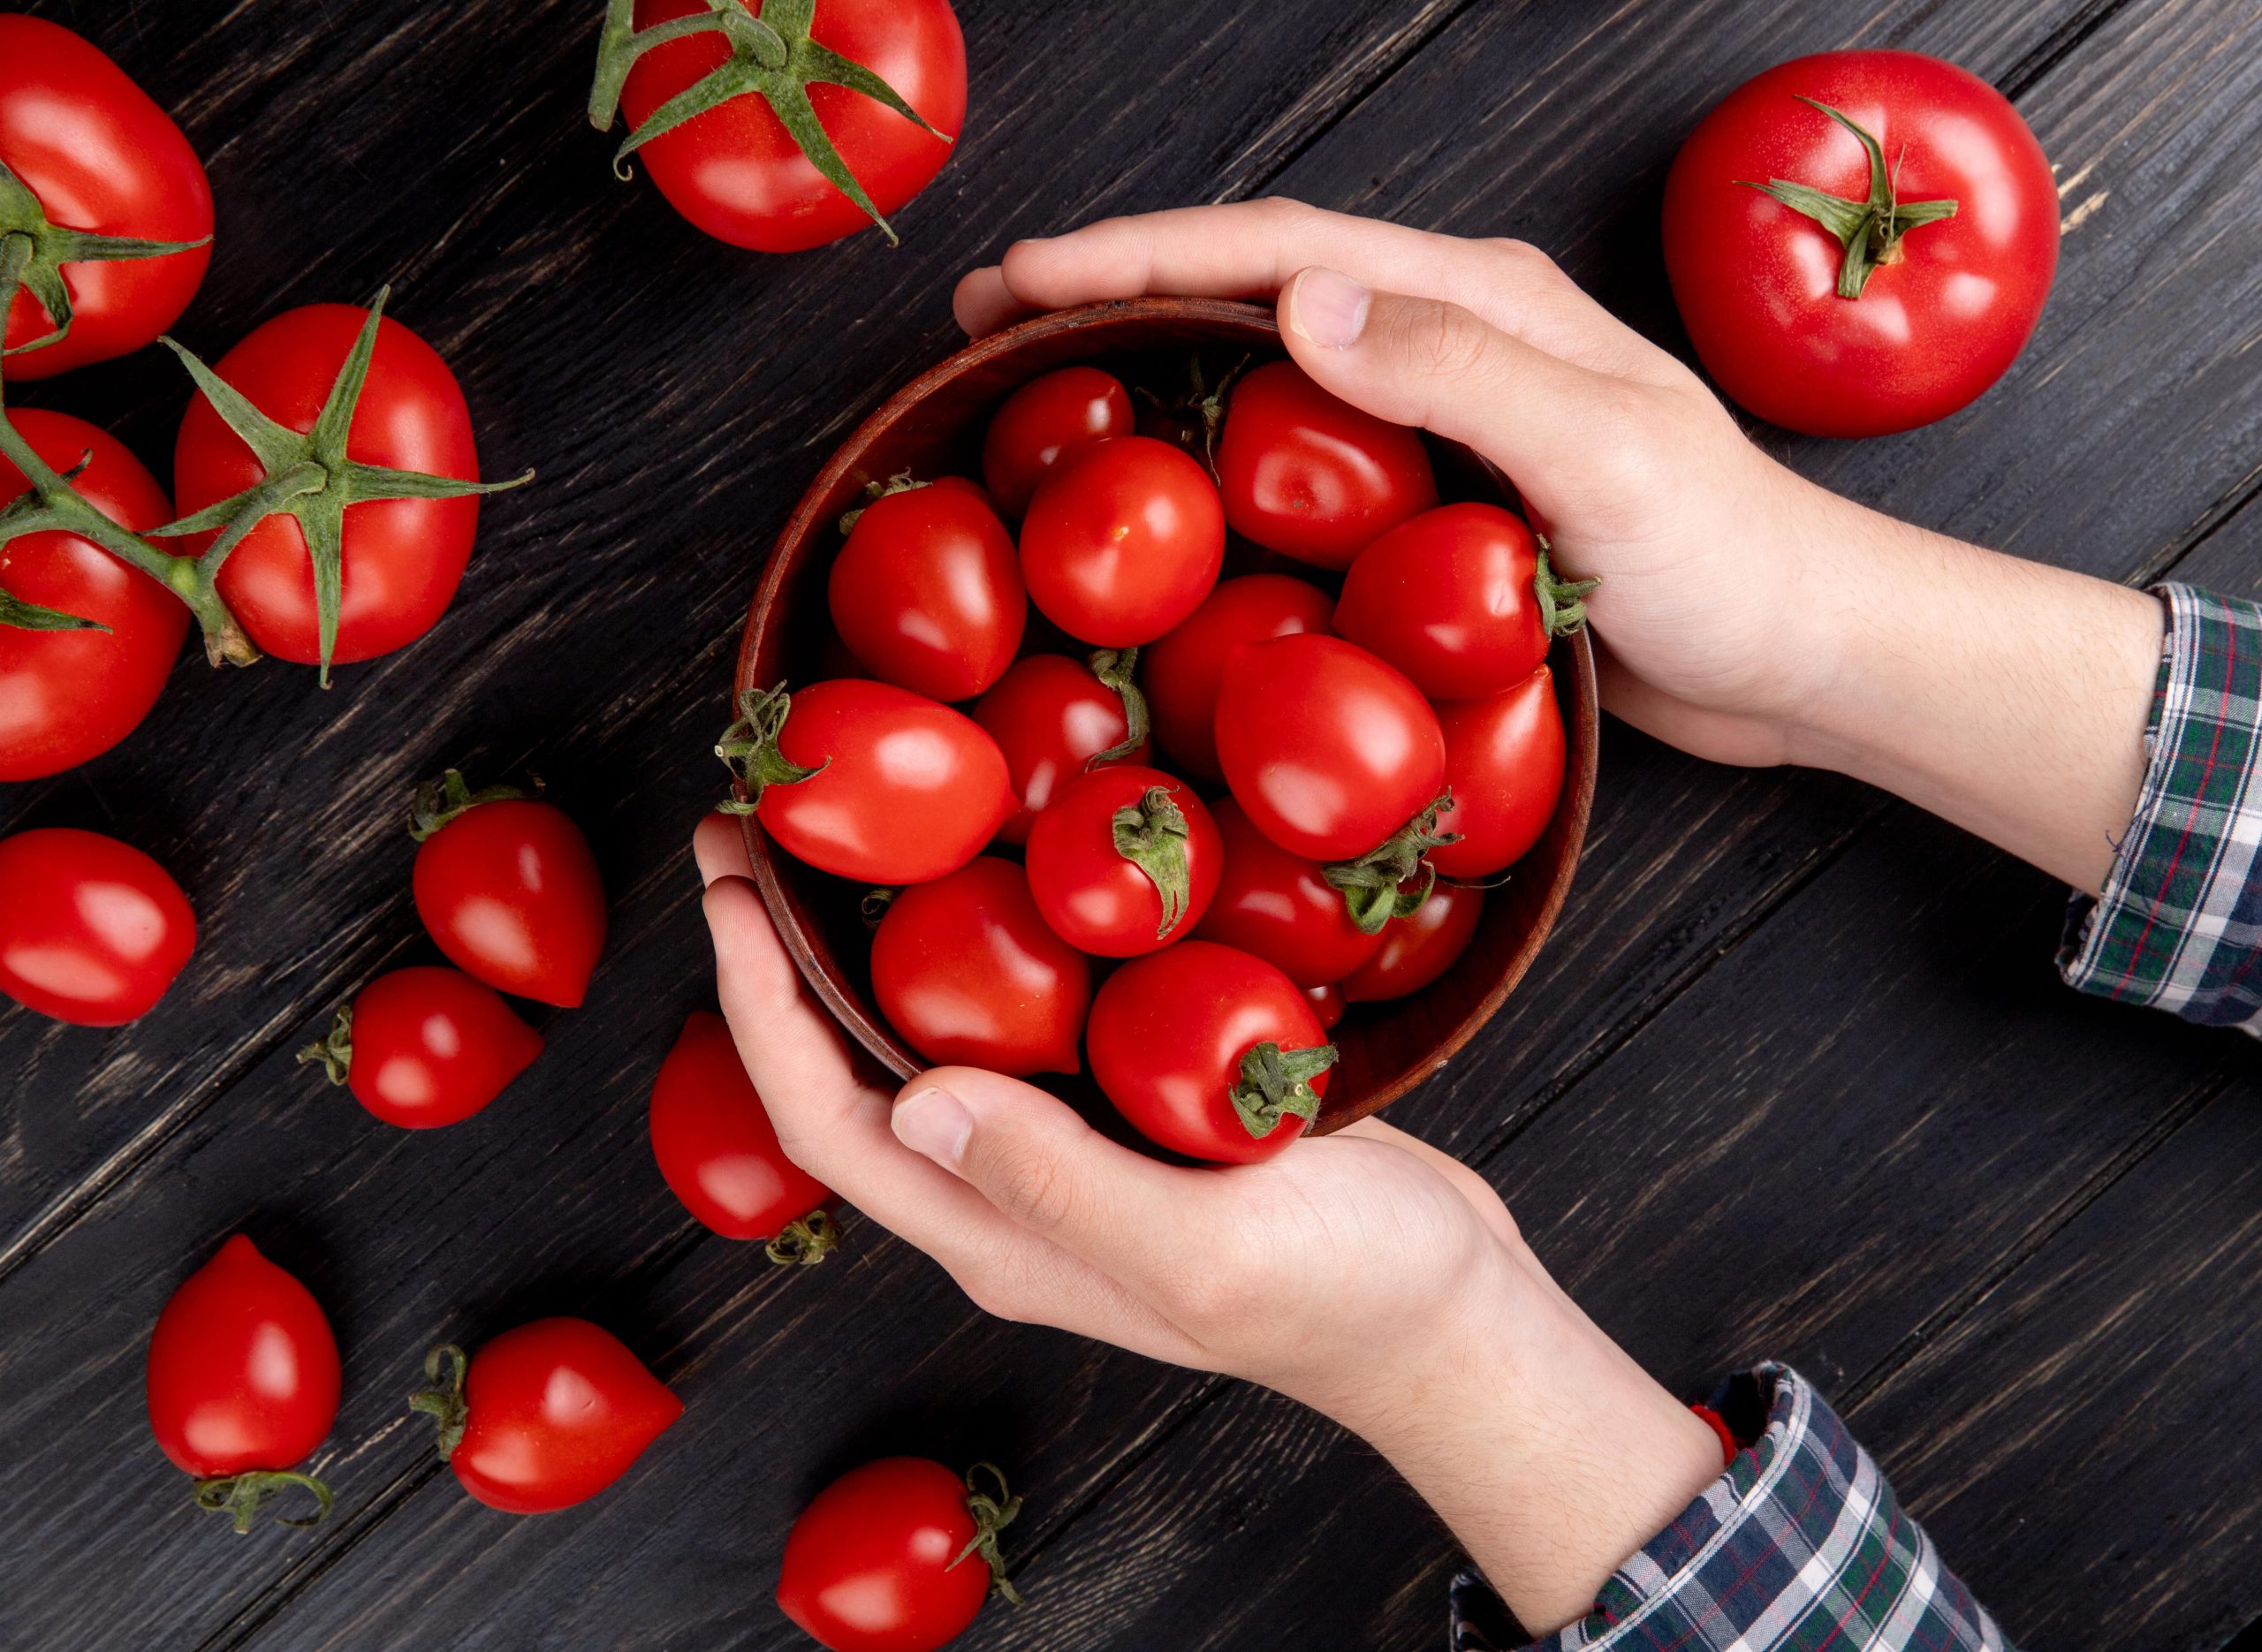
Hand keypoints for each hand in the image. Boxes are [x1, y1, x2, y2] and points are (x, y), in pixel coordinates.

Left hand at [694, 813, 1719, 1631]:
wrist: (1453, 1311)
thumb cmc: (1343, 1293)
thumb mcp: (1201, 1247)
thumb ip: (1056, 1182)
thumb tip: (908, 1101)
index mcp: (996, 1237)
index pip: (828, 1122)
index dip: (760, 1009)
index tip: (728, 890)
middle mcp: (1009, 1192)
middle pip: (854, 1070)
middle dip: (785, 954)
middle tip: (755, 827)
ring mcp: (1070, 1150)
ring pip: (933, 1035)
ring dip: (870, 937)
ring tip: (847, 827)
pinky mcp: (1136, 1107)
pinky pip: (1028, 1014)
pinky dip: (987, 935)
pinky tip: (1003, 857)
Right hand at [956, 201, 2162, 892]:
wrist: (1803, 656)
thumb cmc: (1727, 559)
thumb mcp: (1603, 458)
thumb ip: (1460, 377)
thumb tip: (1298, 308)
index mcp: (1481, 302)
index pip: (1281, 252)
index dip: (1142, 256)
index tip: (1022, 280)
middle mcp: (1451, 343)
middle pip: (1252, 295)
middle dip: (1117, 295)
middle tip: (990, 327)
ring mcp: (1442, 424)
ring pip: (1263, 379)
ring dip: (1152, 378)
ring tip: (1043, 403)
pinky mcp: (1437, 506)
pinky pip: (1300, 470)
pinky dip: (1213, 470)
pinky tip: (1159, 510)